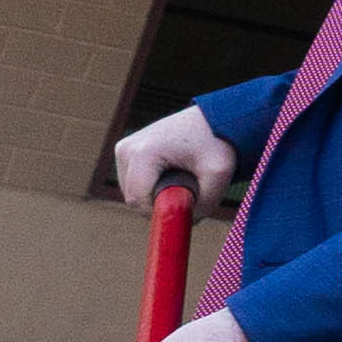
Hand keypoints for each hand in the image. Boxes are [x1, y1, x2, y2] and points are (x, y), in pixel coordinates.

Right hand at [109, 107, 235, 206]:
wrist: (212, 118)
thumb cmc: (216, 143)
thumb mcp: (218, 174)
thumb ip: (204, 204)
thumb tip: (186, 222)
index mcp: (144, 153)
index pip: (138, 201)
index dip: (160, 212)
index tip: (184, 206)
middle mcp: (127, 149)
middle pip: (133, 199)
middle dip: (158, 204)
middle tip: (187, 193)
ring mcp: (123, 148)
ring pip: (132, 192)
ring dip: (154, 195)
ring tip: (182, 180)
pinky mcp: (124, 150)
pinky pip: (132, 182)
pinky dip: (150, 185)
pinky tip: (171, 174)